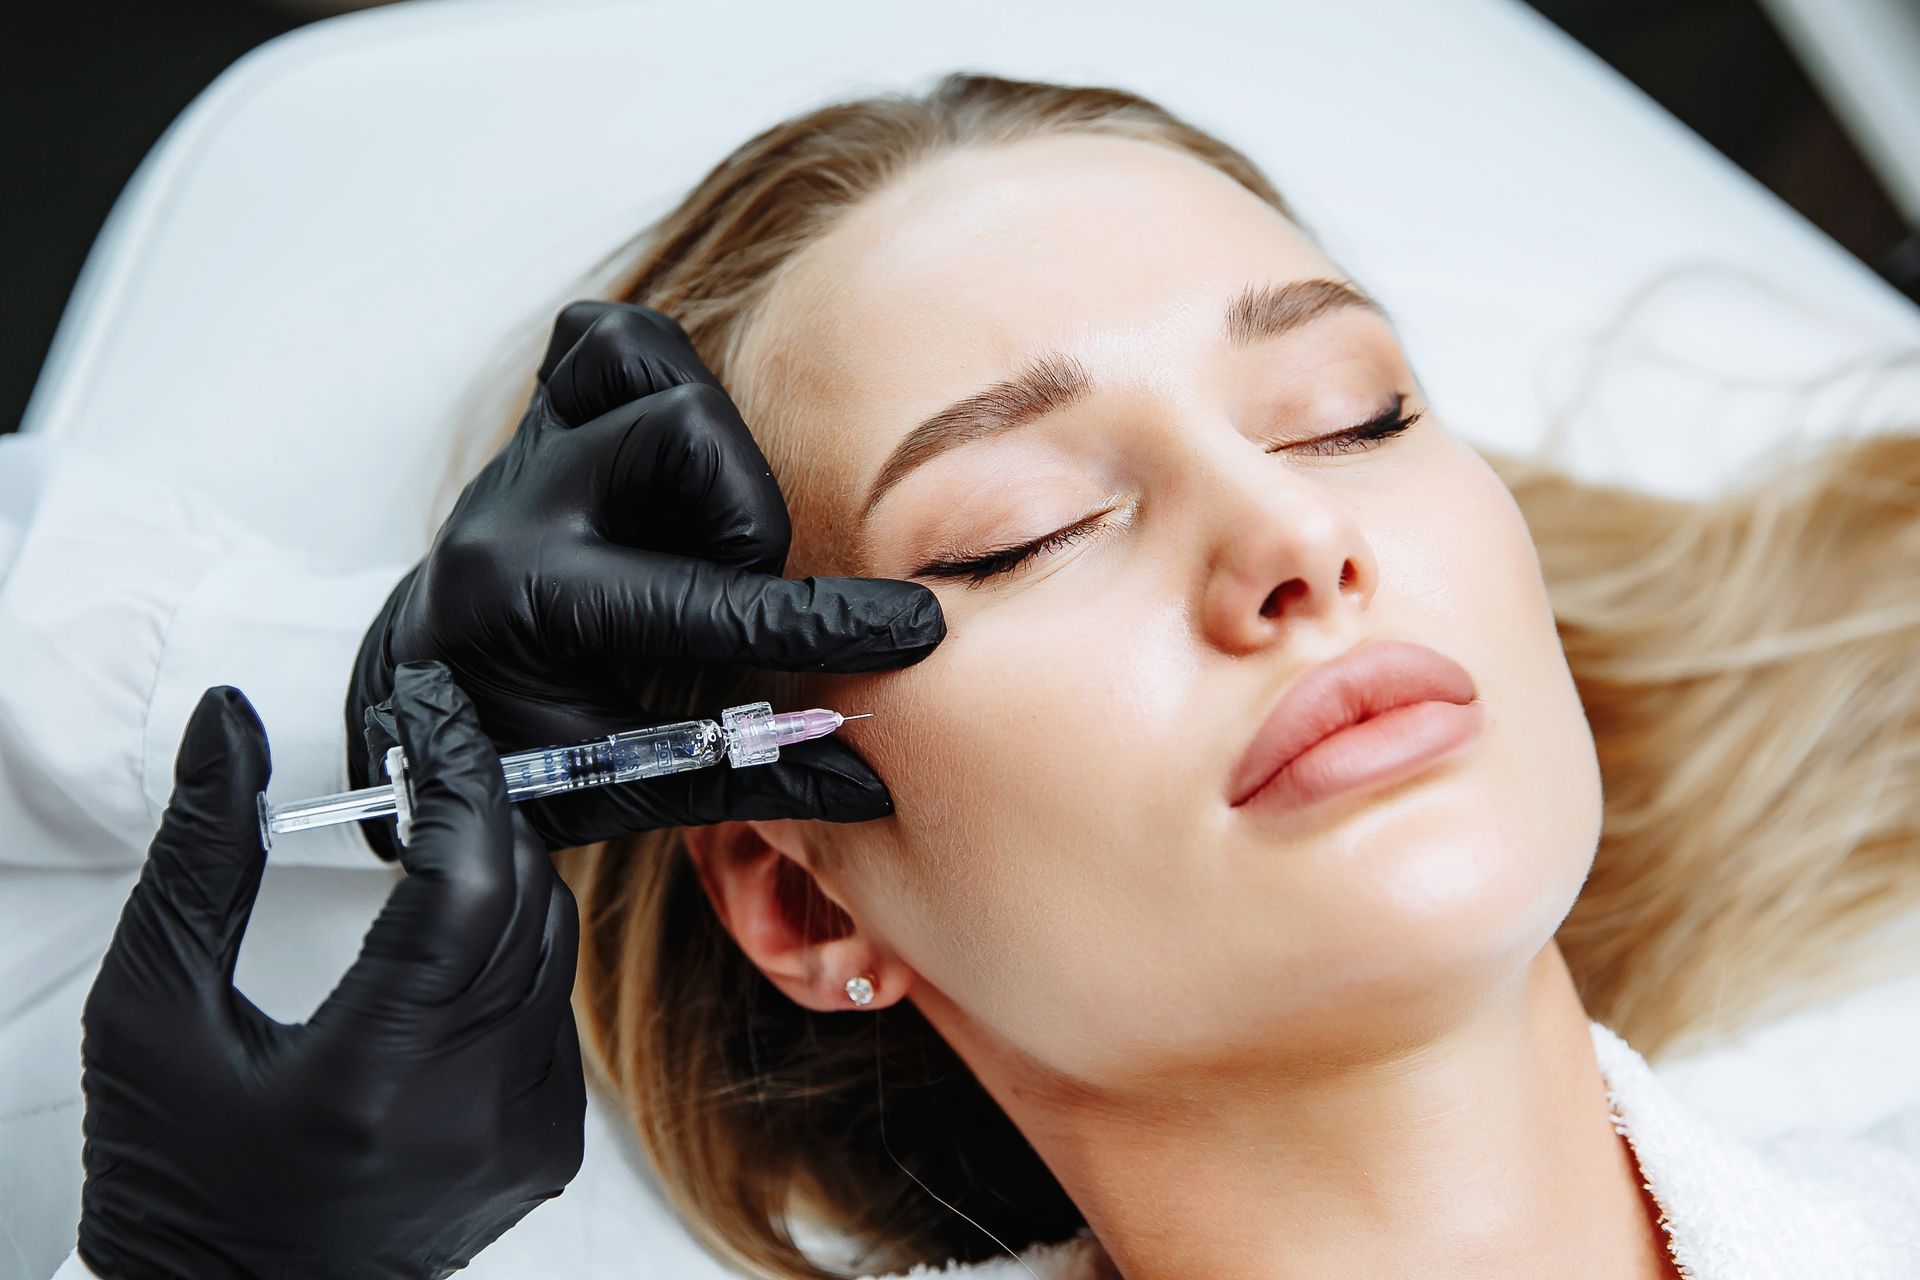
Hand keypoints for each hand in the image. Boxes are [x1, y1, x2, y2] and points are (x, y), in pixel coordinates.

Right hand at [78, 663, 584, 1279]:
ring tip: (430, 836)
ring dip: (499, 874)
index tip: (428, 710)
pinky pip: (555, 1007)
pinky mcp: (548, 1150)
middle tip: (424, 757)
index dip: (456, 775)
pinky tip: (446, 943)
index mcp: (369, 1080)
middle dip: (480, 808)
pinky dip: (512, 952)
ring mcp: (525, 1136)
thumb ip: (202, 856)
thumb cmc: (173, 1169)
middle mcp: (472, 1111)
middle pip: (524, 899)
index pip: (466, 882)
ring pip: (553, 944)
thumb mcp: (151, 1008)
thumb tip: (230, 723)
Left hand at [347, 301, 944, 855]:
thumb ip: (742, 780)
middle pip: (684, 432)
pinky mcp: (539, 411)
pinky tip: (677, 464)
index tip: (914, 630)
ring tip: (713, 523)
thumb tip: (868, 783)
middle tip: (746, 583)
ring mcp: (527, 443)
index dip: (825, 622)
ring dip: (709, 436)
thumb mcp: (618, 787)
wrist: (414, 692)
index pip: (708, 603)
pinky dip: (659, 380)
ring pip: (643, 353)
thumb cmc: (514, 751)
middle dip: (748, 517)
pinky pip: (604, 337)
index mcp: (523, 603)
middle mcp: (517, 503)